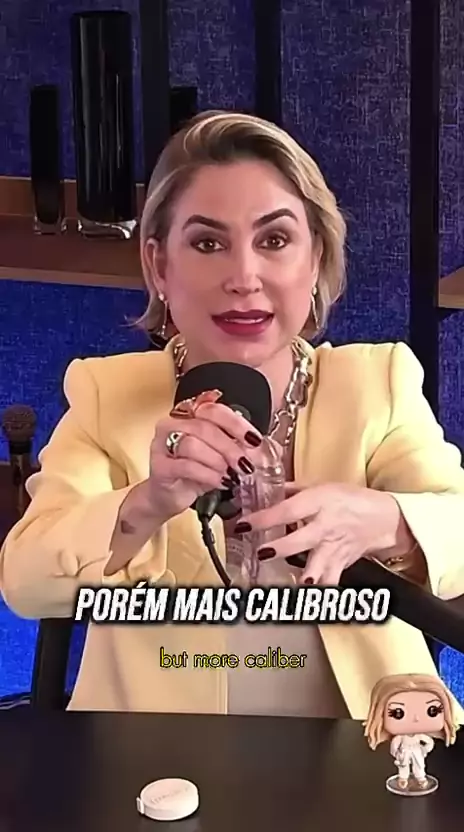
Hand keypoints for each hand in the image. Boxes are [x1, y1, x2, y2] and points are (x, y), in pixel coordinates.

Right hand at [147, 400, 262, 521]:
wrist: (168, 496)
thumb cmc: (194, 472)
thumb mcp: (218, 454)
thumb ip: (233, 444)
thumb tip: (255, 447)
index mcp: (189, 414)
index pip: (214, 410)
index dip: (236, 424)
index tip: (253, 440)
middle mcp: (172, 424)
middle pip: (204, 426)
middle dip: (229, 446)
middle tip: (244, 463)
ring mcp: (161, 444)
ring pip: (193, 444)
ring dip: (217, 461)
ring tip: (230, 474)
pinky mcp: (159, 466)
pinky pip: (186, 466)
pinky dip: (208, 474)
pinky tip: (219, 482)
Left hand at [235, 482, 404, 584]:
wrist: (382, 517)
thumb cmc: (349, 499)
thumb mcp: (321, 486)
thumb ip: (293, 491)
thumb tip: (265, 491)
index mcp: (318, 503)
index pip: (288, 510)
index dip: (265, 518)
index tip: (244, 524)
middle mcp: (325, 527)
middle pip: (300, 540)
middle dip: (280, 548)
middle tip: (262, 552)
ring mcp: (334, 549)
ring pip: (319, 567)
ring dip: (305, 577)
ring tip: (293, 584)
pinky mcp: (341, 564)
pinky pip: (330, 583)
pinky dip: (319, 594)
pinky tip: (305, 601)